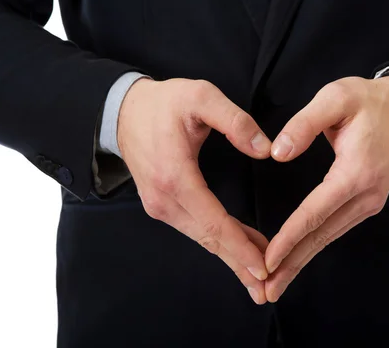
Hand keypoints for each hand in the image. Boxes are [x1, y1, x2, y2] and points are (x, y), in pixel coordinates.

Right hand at [118, 78, 271, 304]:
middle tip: (265, 291)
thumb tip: (265, 148)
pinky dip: (219, 241)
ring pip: (202, 237)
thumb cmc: (164, 103)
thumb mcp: (201, 96)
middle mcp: (164, 199)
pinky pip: (196, 228)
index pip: (213, 221)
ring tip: (259, 277)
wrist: (123, 111)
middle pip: (208, 239)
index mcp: (175, 176)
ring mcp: (160, 205)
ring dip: (230, 256)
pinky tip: (239, 249)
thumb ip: (235, 121)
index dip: (239, 247)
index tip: (262, 268)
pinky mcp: (162, 205)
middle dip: (238, 264)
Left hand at [263, 76, 388, 301]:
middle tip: (267, 291)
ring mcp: (369, 202)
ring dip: (302, 260)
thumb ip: (304, 124)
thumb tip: (278, 154)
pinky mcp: (366, 202)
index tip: (268, 260)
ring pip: (329, 237)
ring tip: (277, 283)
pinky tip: (298, 258)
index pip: (315, 213)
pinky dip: (314, 245)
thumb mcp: (335, 98)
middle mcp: (365, 196)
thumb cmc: (368, 100)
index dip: (289, 238)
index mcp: (355, 173)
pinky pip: (336, 228)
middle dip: (292, 264)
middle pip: (322, 236)